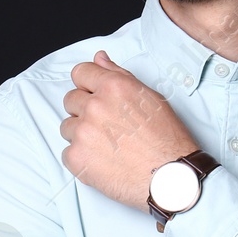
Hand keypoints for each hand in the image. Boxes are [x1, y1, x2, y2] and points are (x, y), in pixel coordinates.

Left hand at [60, 51, 199, 211]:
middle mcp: (95, 106)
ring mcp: (83, 133)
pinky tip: (103, 161)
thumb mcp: (150, 98)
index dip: (87, 84)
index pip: (80, 73)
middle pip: (70, 100)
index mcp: (114, 87)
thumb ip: (119, 75)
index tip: (94, 95)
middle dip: (84, 110)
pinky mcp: (77, 158)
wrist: (170, 178)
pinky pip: (67, 152)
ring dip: (82, 135)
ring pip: (67, 127)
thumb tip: (99, 58)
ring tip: (108, 146)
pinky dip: (81, 158)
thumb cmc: (167, 140)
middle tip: (107, 127)